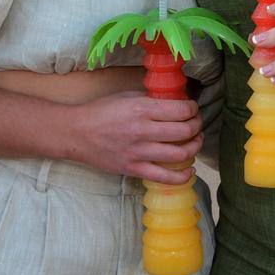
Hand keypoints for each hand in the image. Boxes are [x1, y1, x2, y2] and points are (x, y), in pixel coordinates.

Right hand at [67, 91, 203, 183]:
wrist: (77, 132)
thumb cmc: (102, 110)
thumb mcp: (127, 96)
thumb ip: (151, 100)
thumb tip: (175, 101)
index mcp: (143, 108)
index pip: (181, 110)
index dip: (193, 108)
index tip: (193, 108)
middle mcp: (144, 130)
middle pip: (185, 131)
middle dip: (197, 126)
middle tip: (197, 123)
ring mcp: (139, 152)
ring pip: (179, 154)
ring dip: (194, 147)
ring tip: (195, 141)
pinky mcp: (134, 169)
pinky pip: (164, 177)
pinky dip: (182, 176)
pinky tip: (189, 170)